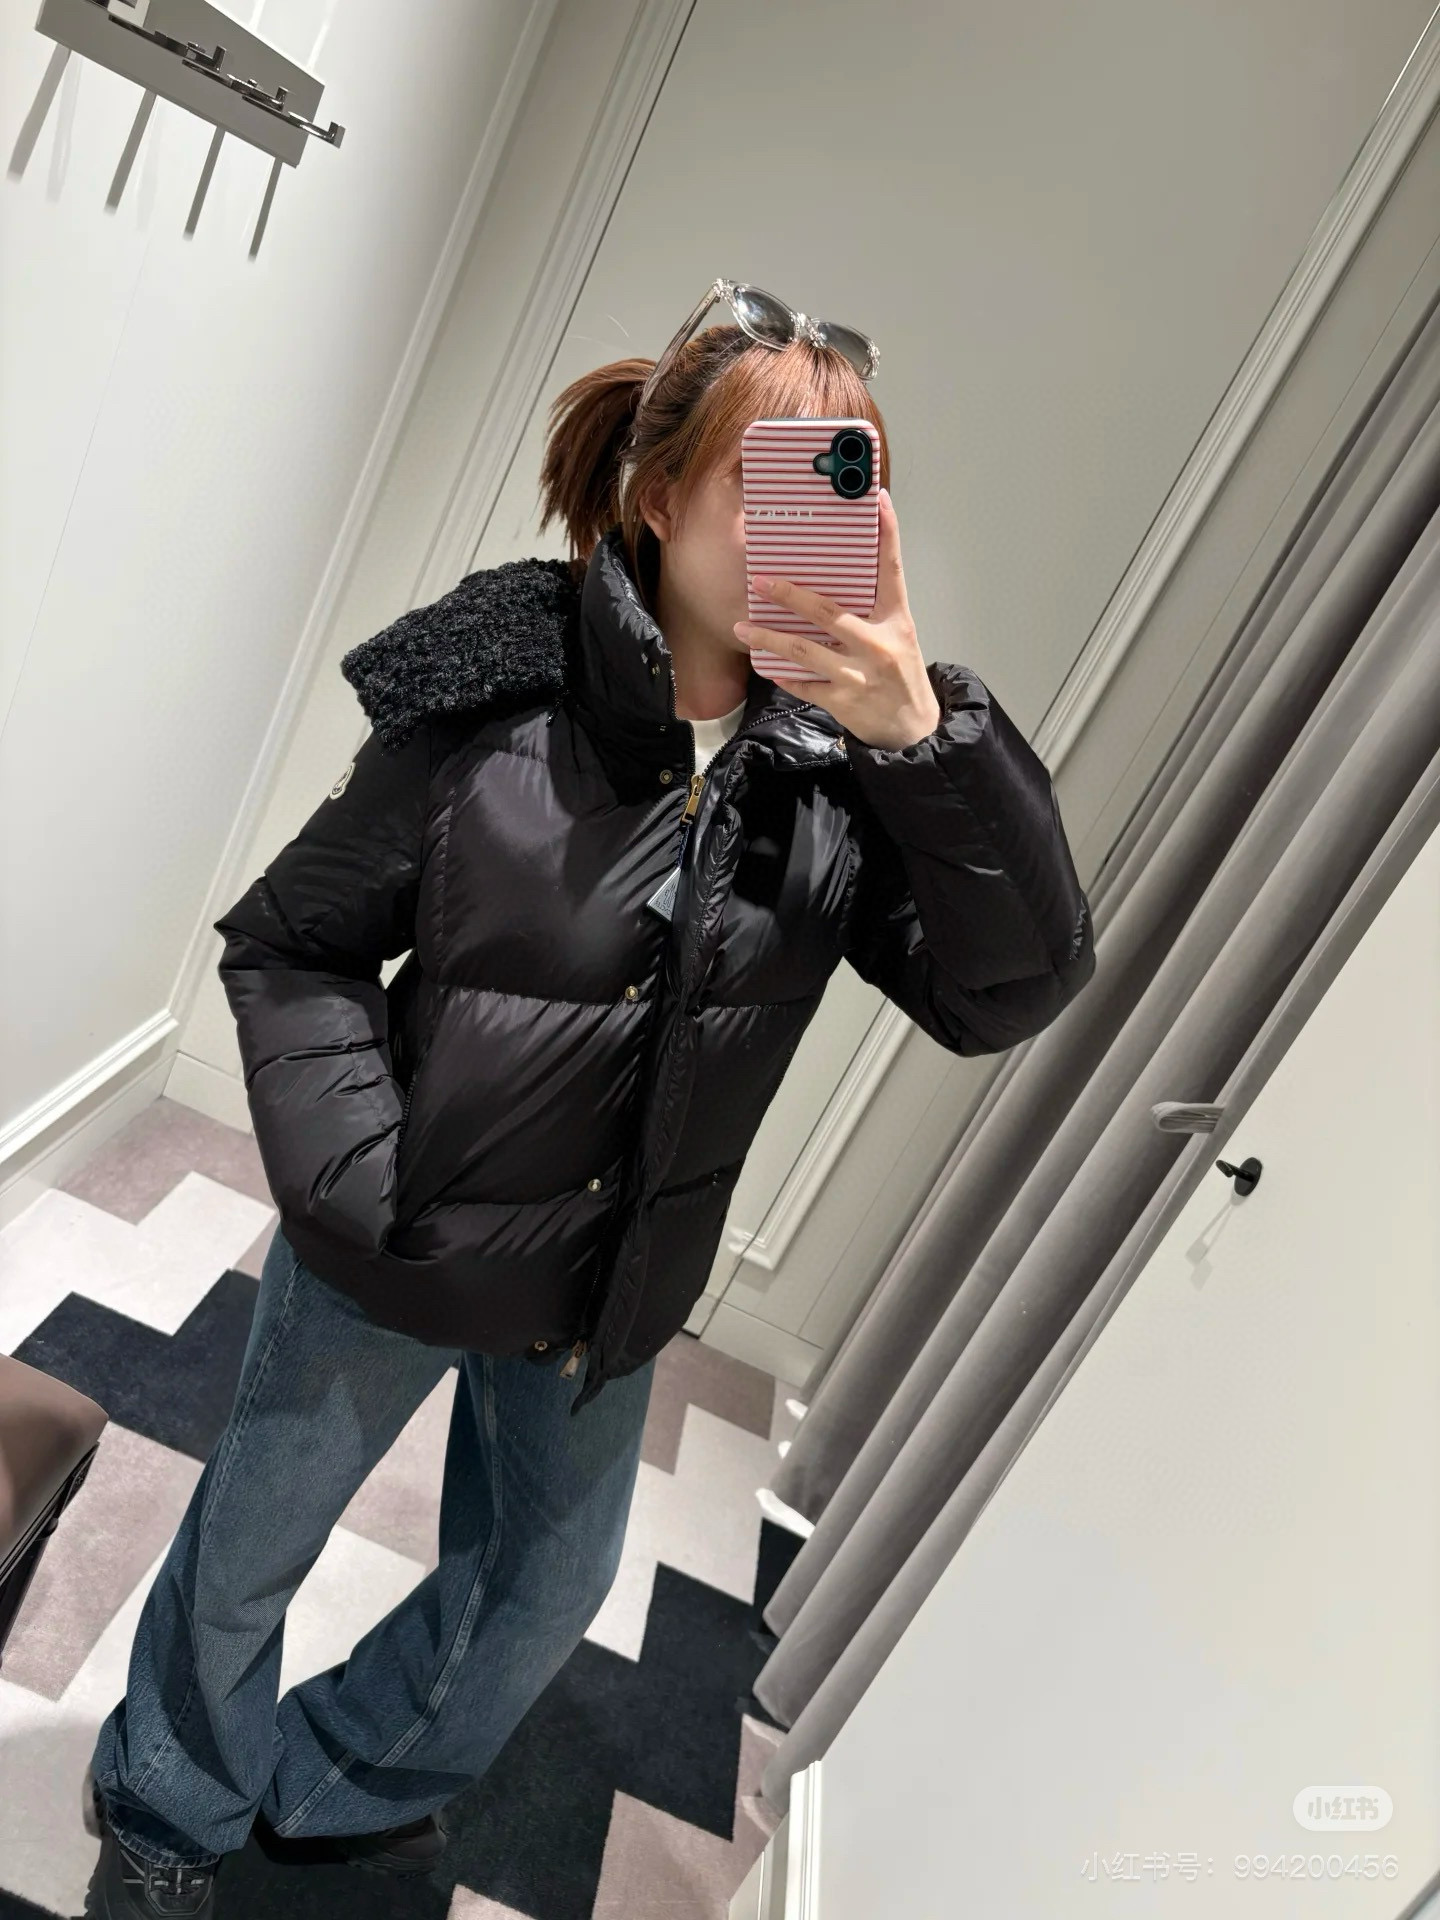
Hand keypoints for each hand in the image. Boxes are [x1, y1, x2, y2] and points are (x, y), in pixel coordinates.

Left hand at [734, 485, 942, 750]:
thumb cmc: (901, 674)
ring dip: (768, 638)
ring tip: (742, 626)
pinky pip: (803, 684)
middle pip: (828, 612)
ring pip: (804, 651)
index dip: (887, 533)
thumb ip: (874, 607)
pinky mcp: (842, 701)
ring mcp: (858, 675)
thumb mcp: (899, 634)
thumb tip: (836, 576)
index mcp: (896, 620)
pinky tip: (765, 665)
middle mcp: (878, 644)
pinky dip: (783, 675)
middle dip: (790, 596)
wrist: (914, 729)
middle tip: (761, 581)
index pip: (892, 569)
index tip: (877, 499)